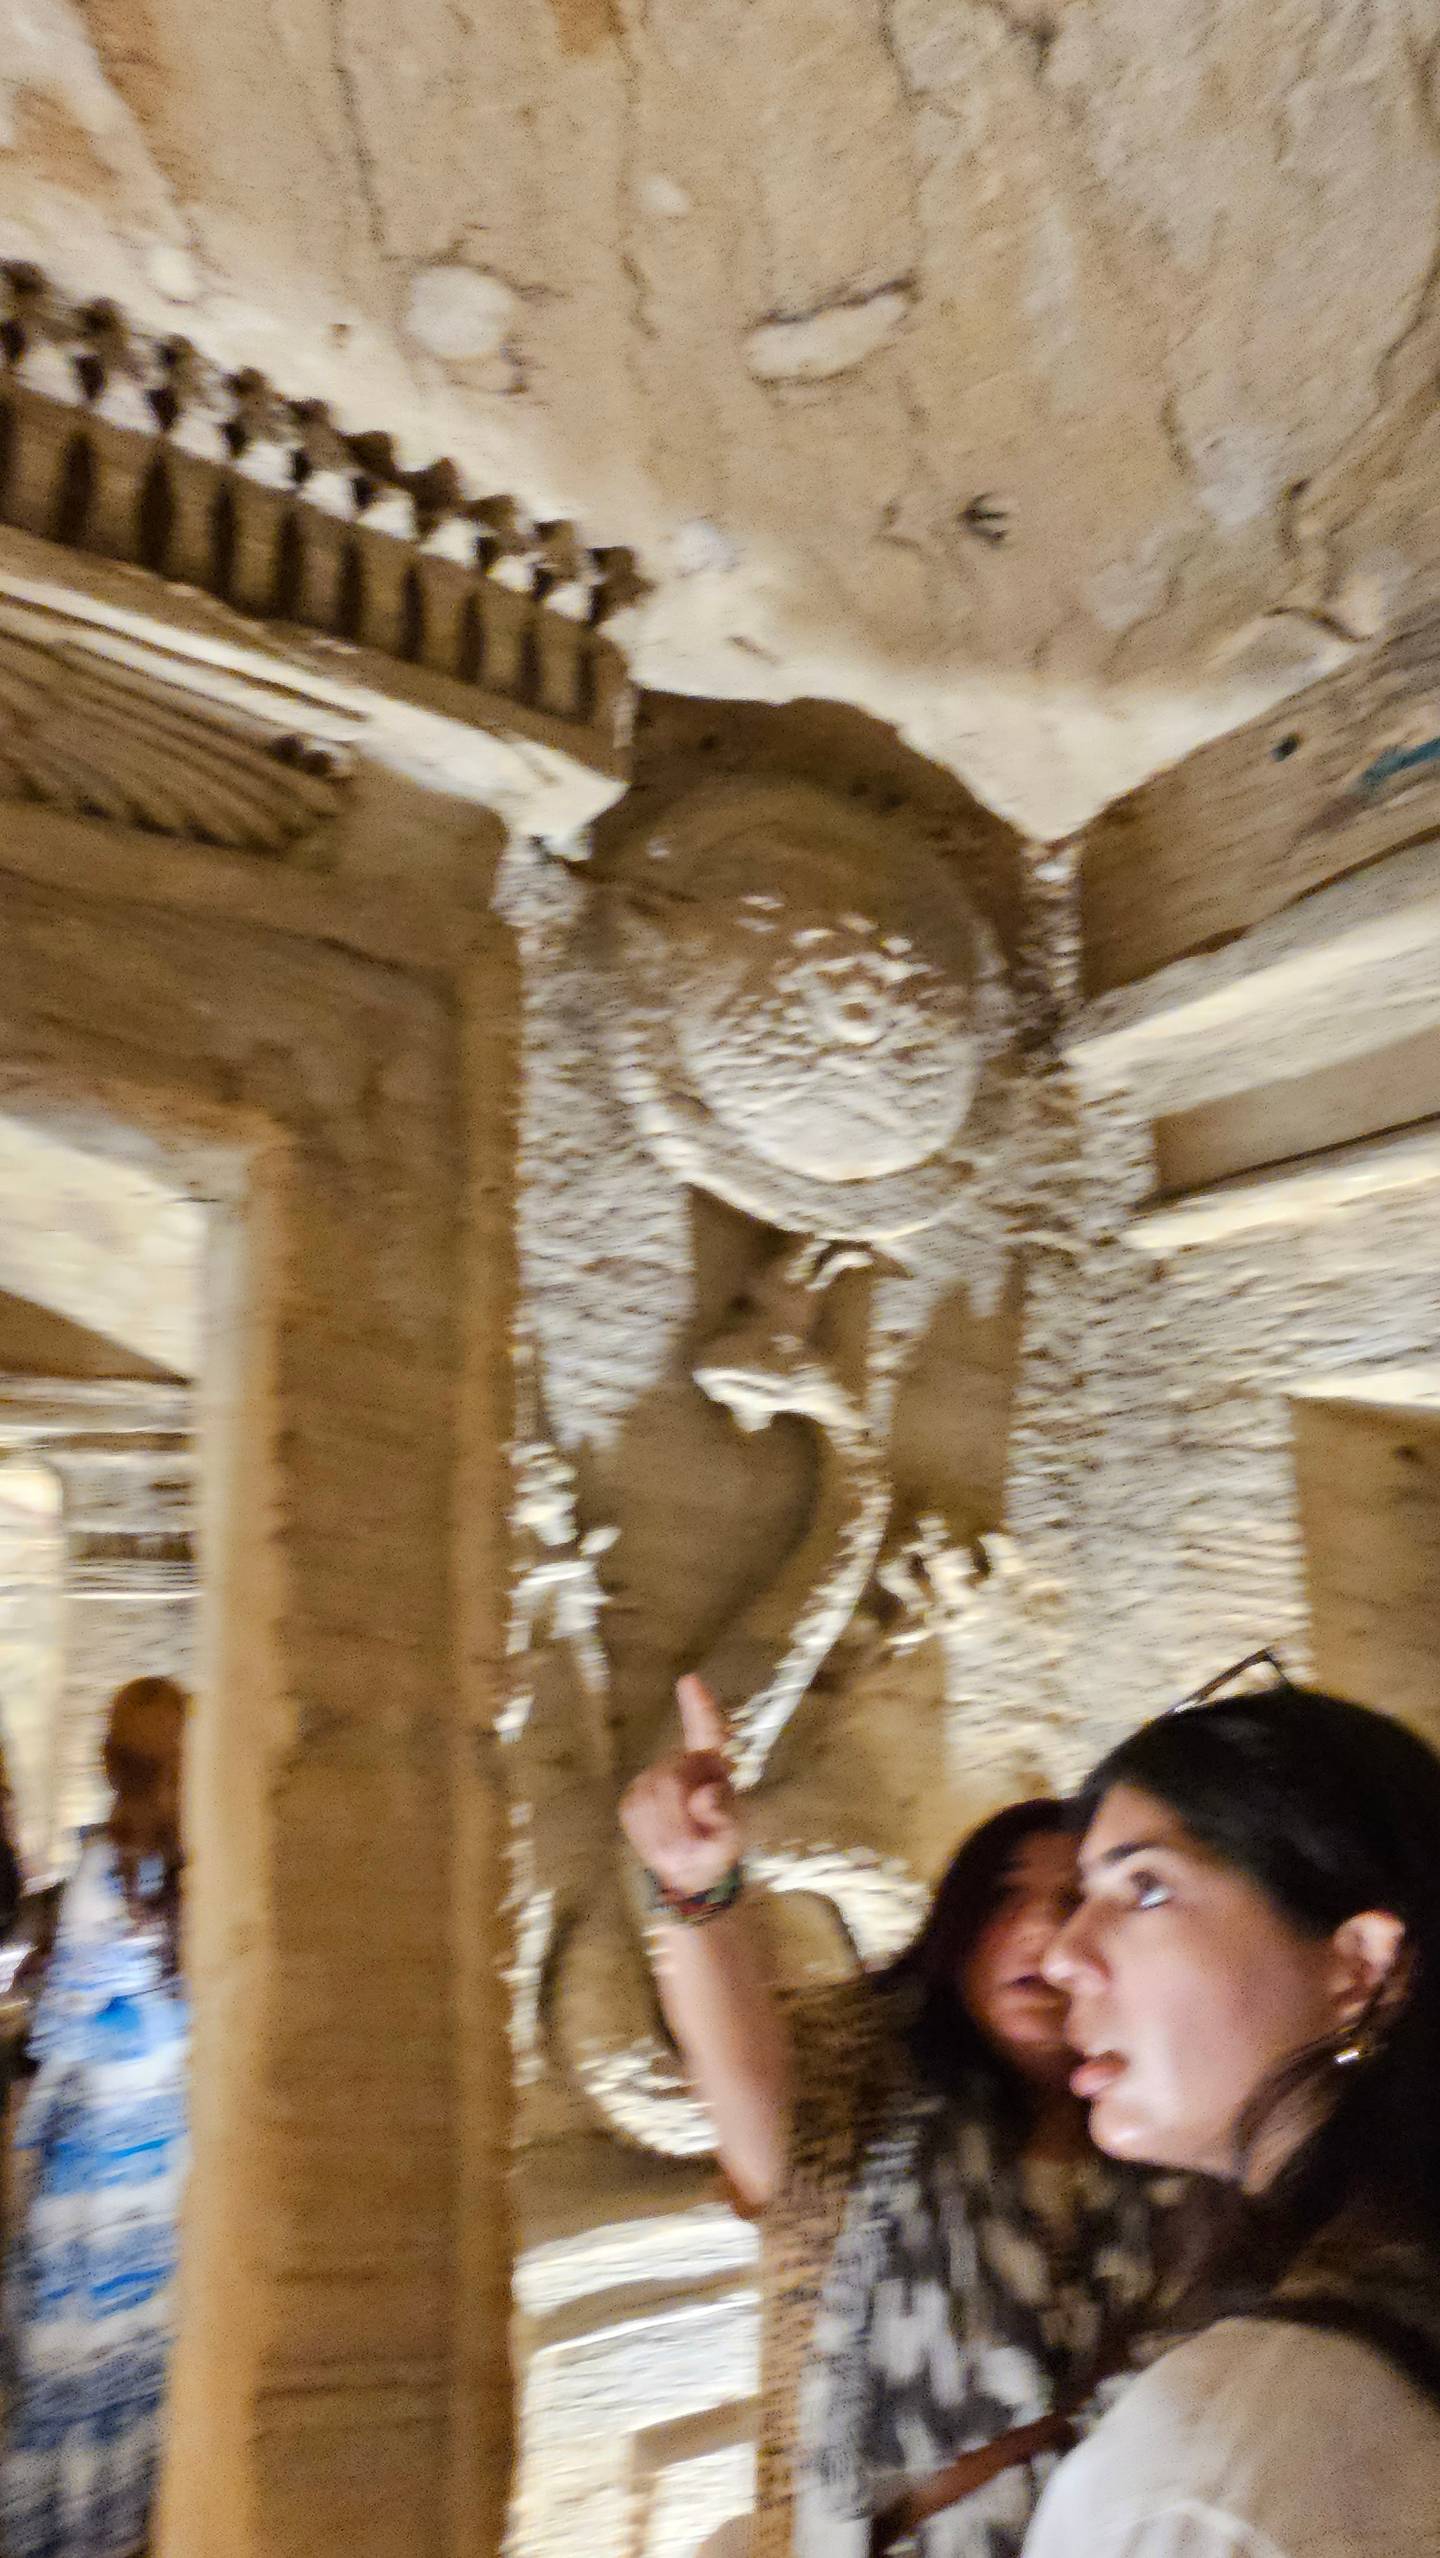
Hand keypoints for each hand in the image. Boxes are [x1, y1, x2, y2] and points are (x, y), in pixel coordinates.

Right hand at [620, 1676, 741, 1896]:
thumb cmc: (718, 1846)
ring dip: (667, 1832)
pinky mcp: (633, 1797)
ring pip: (651, 1797)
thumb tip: (705, 1796)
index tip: (690, 1680)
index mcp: (715, 1766)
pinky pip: (636, 1814)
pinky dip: (649, 1836)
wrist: (691, 1872)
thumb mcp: (731, 1839)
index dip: (699, 1707)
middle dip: (680, 1817)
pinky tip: (662, 1845)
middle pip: (671, 1777)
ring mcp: (654, 1777)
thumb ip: (724, 1818)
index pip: (707, 1732)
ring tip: (682, 1848)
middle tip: (694, 1845)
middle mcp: (683, 1762)